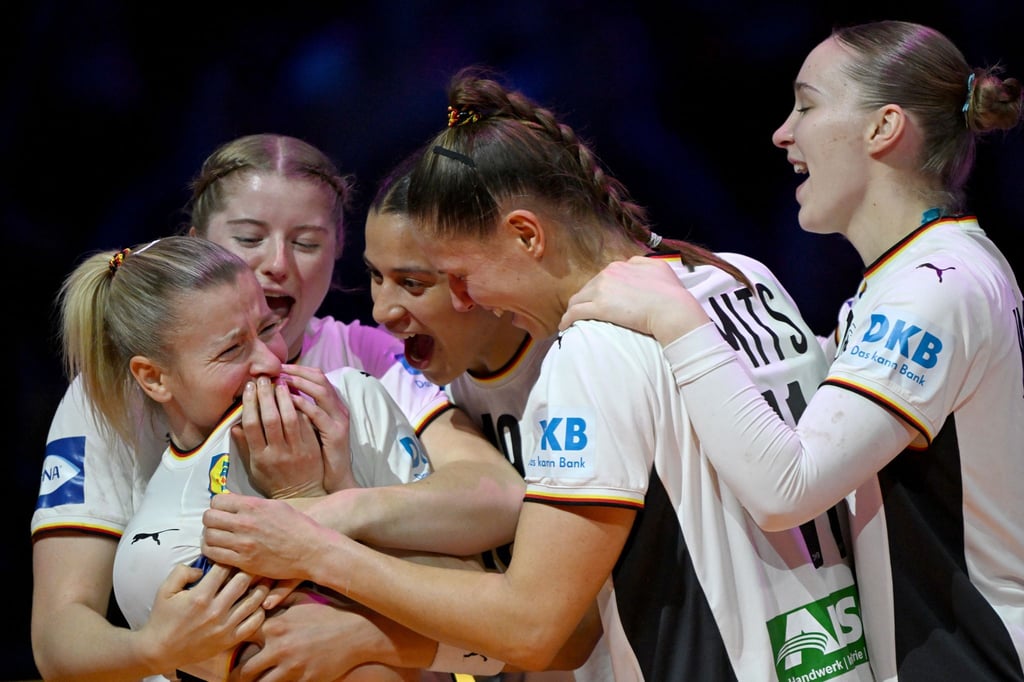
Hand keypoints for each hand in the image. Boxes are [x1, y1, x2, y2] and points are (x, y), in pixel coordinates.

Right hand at [140, 563, 266, 669]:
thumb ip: (182, 572)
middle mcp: (215, 610)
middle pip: (243, 581)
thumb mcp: (165, 590)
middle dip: (250, 569)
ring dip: (260, 588)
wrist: (160, 651)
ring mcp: (224, 627)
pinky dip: (260, 611)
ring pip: (254, 601)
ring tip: (262, 580)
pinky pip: (254, 623)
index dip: (230, 559)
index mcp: (200, 596)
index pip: (224, 568)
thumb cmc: (162, 618)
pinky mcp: (229, 640)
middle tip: (254, 564)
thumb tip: (204, 567)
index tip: (233, 557)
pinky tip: (258, 604)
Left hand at [202, 494, 337, 586]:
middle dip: (211, 520)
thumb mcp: (275, 506)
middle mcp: (245, 523)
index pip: (217, 501)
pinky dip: (212, 551)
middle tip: (217, 525)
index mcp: (253, 506)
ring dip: (210, 536)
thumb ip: (252, 504)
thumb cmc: (297, 526)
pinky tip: (220, 550)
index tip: (222, 511)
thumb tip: (233, 503)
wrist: (311, 550)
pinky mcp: (244, 561)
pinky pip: (214, 555)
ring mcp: (243, 543)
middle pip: (209, 518)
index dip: (217, 505)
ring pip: (208, 537)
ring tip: (217, 538)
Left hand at [231, 589, 424, 681]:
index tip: (229, 647)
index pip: (240, 638)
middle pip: (244, 670)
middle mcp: (279, 649)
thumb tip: (260, 598)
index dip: (233, 644)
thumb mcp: (303, 600)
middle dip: (236, 675)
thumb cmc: (329, 614)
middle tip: (233, 676)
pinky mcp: (303, 681)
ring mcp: (291, 668)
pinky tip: (277, 681)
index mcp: (275, 628)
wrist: (357, 632)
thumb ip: (279, 599)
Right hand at [234, 375, 325, 498]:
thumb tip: (234, 425)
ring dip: (284, 397)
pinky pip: (306, 424)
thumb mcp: (254, 468)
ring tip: (280, 382)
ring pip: (290, 418)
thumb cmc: (274, 481)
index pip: (252, 425)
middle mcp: (278, 453)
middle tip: (263, 379)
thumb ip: (245, 446)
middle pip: (270, 418)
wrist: (303, 495)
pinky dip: (301, 408)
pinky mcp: (312, 448)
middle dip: (266, 395)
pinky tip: (296, 395)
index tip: (249, 387)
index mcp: (260, 457)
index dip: (250, 403)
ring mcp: (297, 450)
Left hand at [280, 364, 356, 492]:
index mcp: (331, 405)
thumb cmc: (316, 457)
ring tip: (280, 380)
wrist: (333, 480)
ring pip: (320, 391)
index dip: (298, 369)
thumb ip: (297, 413)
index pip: (317, 377)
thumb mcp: (307, 431)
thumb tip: (277, 397)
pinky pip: (318, 413)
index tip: (277, 367)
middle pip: (320, 378)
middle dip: (297, 371)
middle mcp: (337, 408)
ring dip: (299, 383)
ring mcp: (338, 419)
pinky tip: (287, 400)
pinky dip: (303, 404)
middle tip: (276, 369)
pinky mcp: (336, 432)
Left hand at [559, 255, 707, 344]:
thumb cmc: (671, 292)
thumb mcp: (658, 268)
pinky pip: (575, 312)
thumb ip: (641, 264)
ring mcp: (602, 290)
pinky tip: (565, 327)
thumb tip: (631, 264)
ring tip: (570, 321)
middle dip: (584, 300)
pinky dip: (567, 319)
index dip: (597, 290)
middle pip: (587, 288)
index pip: (601, 278)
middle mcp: (608, 273)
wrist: (672, 308)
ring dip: (573, 310)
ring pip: (578, 299)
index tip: (597, 301)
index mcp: (620, 265)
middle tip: (582, 313)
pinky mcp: (599, 307)